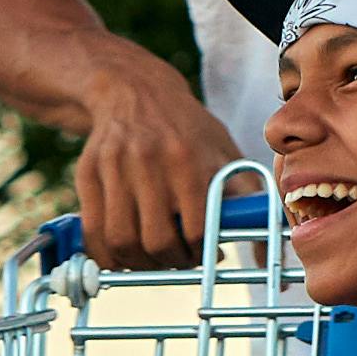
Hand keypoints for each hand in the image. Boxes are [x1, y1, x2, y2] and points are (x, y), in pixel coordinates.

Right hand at [69, 60, 250, 270]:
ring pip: (122, 240)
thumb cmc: (188, 130)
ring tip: (152, 259)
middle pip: (157, 241)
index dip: (201, 253)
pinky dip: (105, 255)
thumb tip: (268, 256)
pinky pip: (93, 230)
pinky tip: (122, 256)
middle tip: (178, 259)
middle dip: (171, 262)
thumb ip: (248, 203)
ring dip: (138, 263)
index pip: (196, 229)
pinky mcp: (88, 173)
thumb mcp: (224, 154)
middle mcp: (149, 162)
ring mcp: (114, 168)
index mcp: (188, 159)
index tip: (205, 254)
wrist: (135, 92)